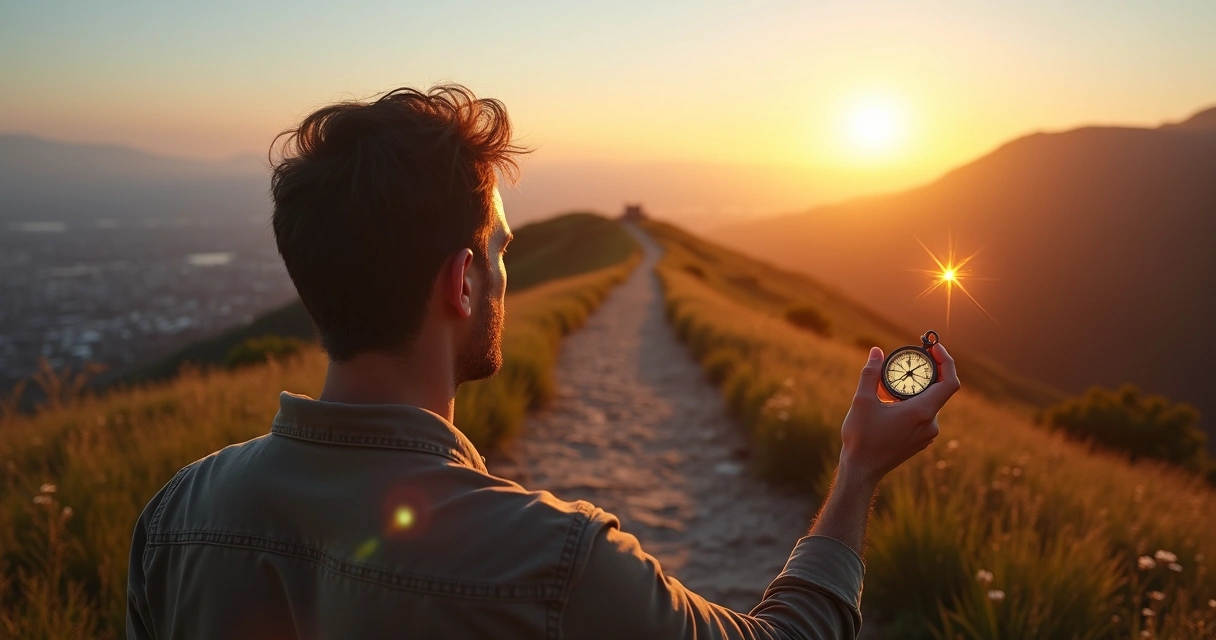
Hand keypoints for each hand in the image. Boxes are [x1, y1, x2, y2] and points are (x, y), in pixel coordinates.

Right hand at [839, 344, 959, 485]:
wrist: (861, 470)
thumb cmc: (861, 437)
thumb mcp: (862, 401)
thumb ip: (871, 373)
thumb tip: (876, 351)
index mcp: (922, 412)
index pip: (950, 382)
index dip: (946, 361)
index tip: (934, 348)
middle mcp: (930, 423)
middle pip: (940, 390)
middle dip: (928, 371)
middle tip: (912, 358)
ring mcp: (927, 434)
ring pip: (930, 403)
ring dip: (919, 388)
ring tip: (896, 381)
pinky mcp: (920, 441)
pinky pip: (924, 415)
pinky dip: (914, 402)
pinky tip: (894, 402)